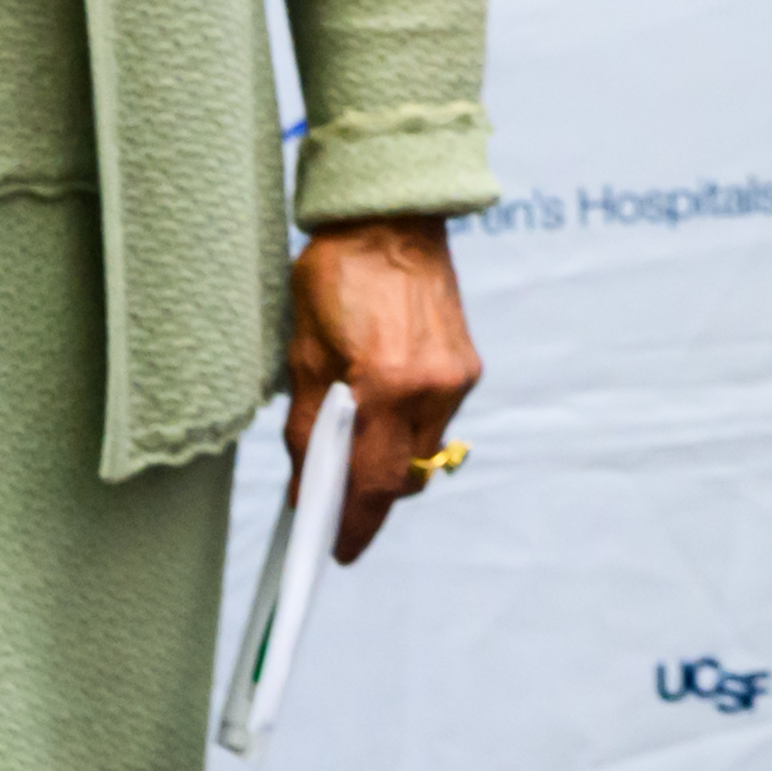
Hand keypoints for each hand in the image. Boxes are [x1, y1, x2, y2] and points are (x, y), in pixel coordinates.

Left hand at [286, 216, 479, 566]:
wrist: (391, 218)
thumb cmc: (336, 277)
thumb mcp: (305, 354)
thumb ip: (311, 430)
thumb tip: (311, 488)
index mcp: (386, 385)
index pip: (372, 484)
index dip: (353, 527)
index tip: (338, 552)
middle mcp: (432, 388)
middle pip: (404, 480)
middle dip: (369, 495)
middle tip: (333, 490)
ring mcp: (456, 378)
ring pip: (422, 453)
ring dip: (388, 457)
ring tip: (355, 426)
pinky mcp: (467, 366)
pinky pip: (435, 419)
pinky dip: (406, 423)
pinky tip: (381, 391)